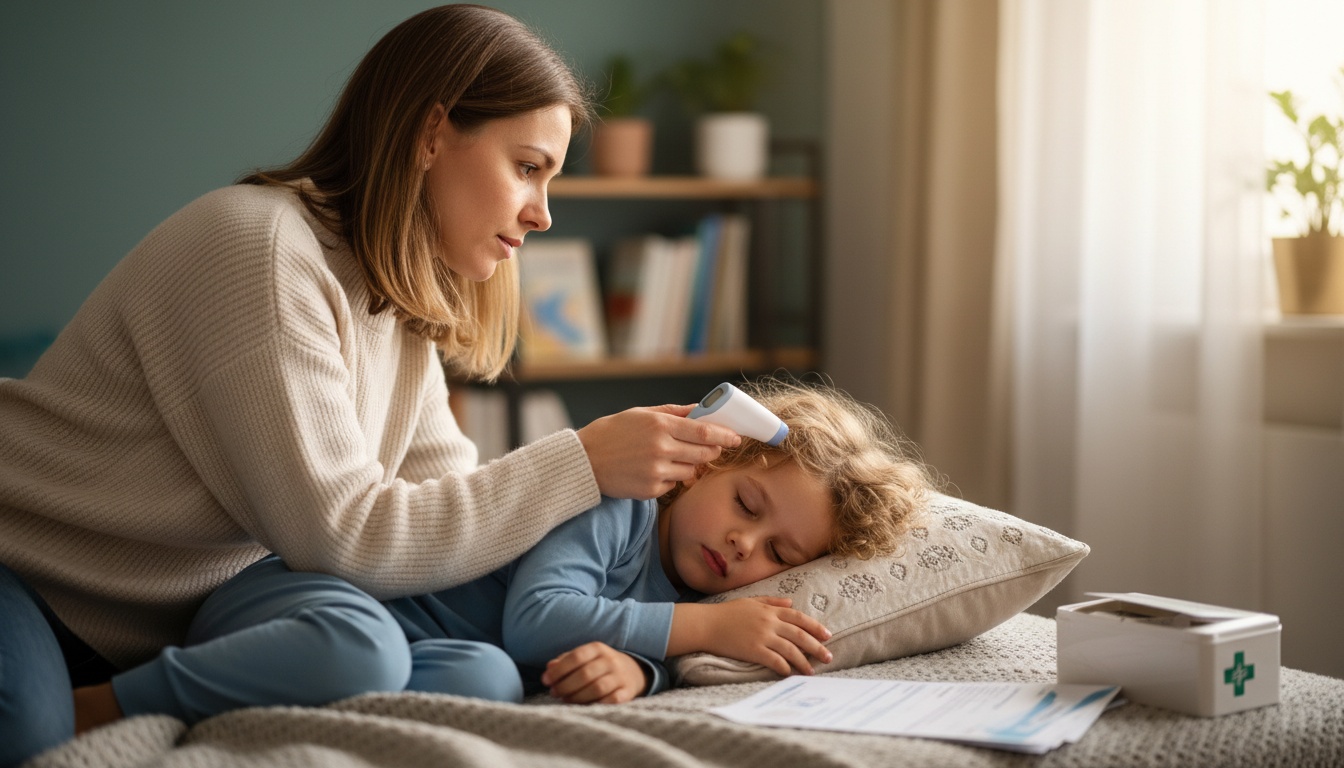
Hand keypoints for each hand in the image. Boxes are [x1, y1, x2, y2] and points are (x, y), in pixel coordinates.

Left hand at [541, 641, 647, 703]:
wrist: (632, 672)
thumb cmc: (598, 665)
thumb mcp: (584, 657)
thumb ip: (565, 661)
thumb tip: (549, 668)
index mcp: (597, 648)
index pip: (576, 657)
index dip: (559, 670)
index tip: (545, 680)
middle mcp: (610, 660)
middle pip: (585, 674)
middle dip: (565, 685)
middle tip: (554, 692)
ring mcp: (620, 676)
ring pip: (597, 688)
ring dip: (577, 696)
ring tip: (566, 699)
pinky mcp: (627, 692)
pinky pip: (611, 700)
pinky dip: (596, 704)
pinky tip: (585, 706)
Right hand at [577, 404, 740, 498]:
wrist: (583, 462)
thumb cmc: (611, 433)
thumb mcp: (641, 414)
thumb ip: (674, 412)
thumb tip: (701, 408)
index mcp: (659, 425)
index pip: (704, 431)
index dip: (724, 435)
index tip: (735, 437)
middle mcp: (661, 448)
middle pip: (703, 453)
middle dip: (712, 451)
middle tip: (712, 448)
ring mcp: (656, 471)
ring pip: (691, 471)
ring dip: (690, 465)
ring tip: (672, 457)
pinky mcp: (650, 490)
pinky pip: (674, 484)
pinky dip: (671, 478)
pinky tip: (655, 470)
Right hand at [669, 597, 832, 676]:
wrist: (706, 624)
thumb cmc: (727, 613)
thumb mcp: (751, 601)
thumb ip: (772, 601)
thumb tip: (791, 602)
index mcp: (770, 610)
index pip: (799, 618)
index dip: (815, 627)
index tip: (827, 636)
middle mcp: (769, 622)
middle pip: (799, 635)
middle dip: (816, 647)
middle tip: (829, 657)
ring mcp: (761, 636)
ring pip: (790, 650)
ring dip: (803, 662)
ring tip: (812, 672)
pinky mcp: (752, 650)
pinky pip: (774, 660)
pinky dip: (784, 667)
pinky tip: (790, 673)